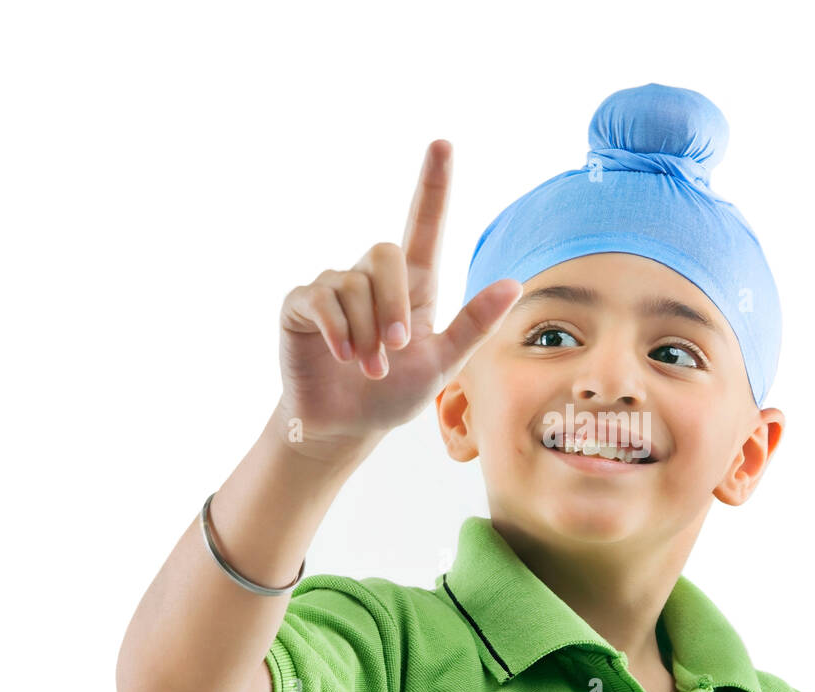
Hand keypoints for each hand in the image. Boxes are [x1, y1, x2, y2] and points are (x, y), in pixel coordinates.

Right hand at [276, 139, 522, 462]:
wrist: (345, 426)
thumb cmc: (394, 394)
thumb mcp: (442, 363)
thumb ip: (474, 324)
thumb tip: (514, 282)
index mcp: (413, 285)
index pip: (424, 224)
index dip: (433, 185)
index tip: (443, 143)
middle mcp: (373, 277)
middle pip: (385, 253)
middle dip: (393, 305)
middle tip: (395, 351)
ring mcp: (334, 286)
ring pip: (354, 283)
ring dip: (367, 333)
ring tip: (369, 366)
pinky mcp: (301, 303)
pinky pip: (321, 299)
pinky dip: (338, 329)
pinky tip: (342, 355)